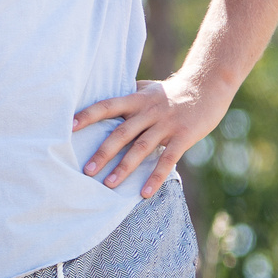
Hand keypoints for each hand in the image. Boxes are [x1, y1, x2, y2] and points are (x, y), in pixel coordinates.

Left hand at [72, 78, 221, 198]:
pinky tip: (144, 193)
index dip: (88, 115)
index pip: (107, 105)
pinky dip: (155, 177)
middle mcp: (148, 111)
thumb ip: (129, 95)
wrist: (208, 85)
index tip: (69, 126)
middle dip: (103, 152)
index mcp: (137, 99)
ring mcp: (166, 124)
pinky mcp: (183, 137)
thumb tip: (106, 101)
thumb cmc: (173, 90)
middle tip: (86, 171)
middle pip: (121, 132)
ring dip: (124, 167)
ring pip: (141, 148)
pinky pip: (167, 160)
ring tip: (109, 185)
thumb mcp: (149, 88)